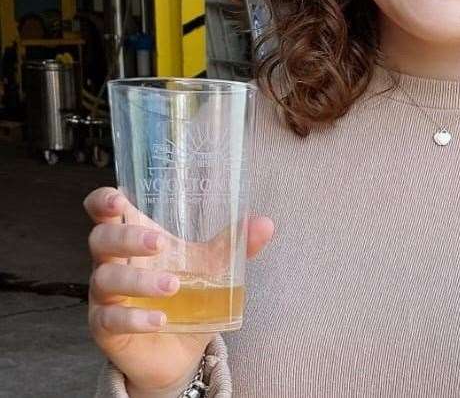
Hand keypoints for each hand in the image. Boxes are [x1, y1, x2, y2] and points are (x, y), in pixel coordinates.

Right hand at [84, 186, 274, 394]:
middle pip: (101, 239)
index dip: (102, 200)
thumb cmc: (187, 296)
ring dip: (140, 280)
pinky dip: (135, 318)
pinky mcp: (104, 328)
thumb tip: (265, 223)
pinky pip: (109, 320)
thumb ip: (235, 245)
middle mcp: (113, 262)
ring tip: (173, 286)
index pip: (103, 210)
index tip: (118, 199)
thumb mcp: (213, 268)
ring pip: (106, 279)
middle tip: (160, 242)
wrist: (178, 352)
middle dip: (127, 237)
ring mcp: (105, 296)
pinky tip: (159, 320)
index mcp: (134, 239)